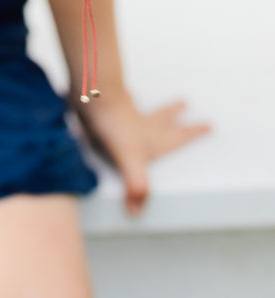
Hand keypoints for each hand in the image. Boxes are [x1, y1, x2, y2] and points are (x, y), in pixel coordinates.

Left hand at [75, 91, 211, 215]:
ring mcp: (124, 112)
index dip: (194, 133)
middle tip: (185, 103)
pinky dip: (121, 100)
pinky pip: (117, 103)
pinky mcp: (107, 105)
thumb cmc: (115, 126)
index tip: (210, 124)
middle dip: (175, 113)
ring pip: (142, 108)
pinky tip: (118, 98)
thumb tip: (136, 211)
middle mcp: (142, 124)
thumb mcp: (131, 161)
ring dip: (149, 105)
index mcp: (153, 138)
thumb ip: (137, 187)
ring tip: (151, 99)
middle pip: (163, 117)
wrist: (95, 95)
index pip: (178, 138)